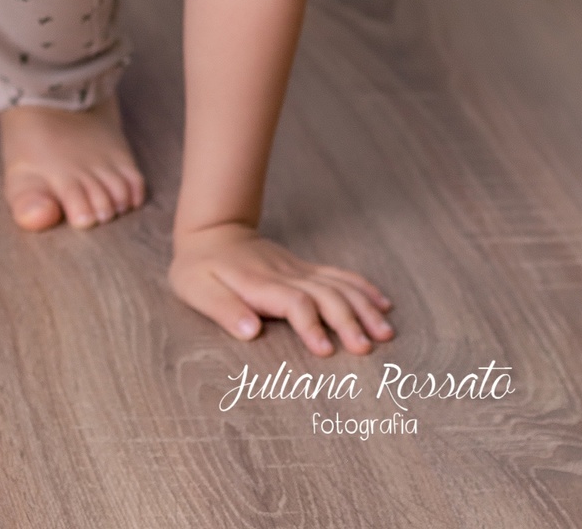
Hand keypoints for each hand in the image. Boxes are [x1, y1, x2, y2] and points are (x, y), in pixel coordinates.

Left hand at [169, 222, 393, 355]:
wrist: (212, 231)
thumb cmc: (199, 268)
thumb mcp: (196, 289)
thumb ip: (224, 310)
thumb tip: (251, 332)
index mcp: (259, 284)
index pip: (293, 302)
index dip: (310, 325)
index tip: (325, 350)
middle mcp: (285, 276)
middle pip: (325, 294)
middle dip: (348, 320)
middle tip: (368, 348)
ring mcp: (298, 270)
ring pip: (338, 285)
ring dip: (363, 307)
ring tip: (385, 332)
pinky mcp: (305, 269)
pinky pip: (339, 275)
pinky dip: (363, 288)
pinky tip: (383, 303)